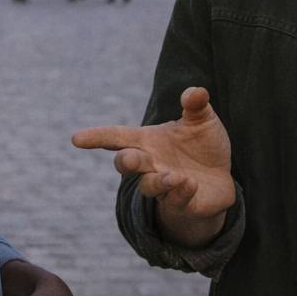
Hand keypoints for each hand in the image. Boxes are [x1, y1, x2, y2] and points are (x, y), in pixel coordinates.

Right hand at [72, 87, 234, 246]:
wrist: (220, 175)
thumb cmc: (202, 144)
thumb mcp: (202, 119)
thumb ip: (195, 105)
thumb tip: (196, 91)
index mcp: (148, 141)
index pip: (117, 137)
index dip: (97, 137)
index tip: (76, 139)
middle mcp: (150, 164)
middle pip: (127, 163)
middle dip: (125, 162)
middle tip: (129, 160)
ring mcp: (163, 186)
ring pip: (148, 187)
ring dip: (158, 181)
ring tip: (174, 176)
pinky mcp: (181, 203)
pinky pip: (176, 201)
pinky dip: (181, 192)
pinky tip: (191, 184)